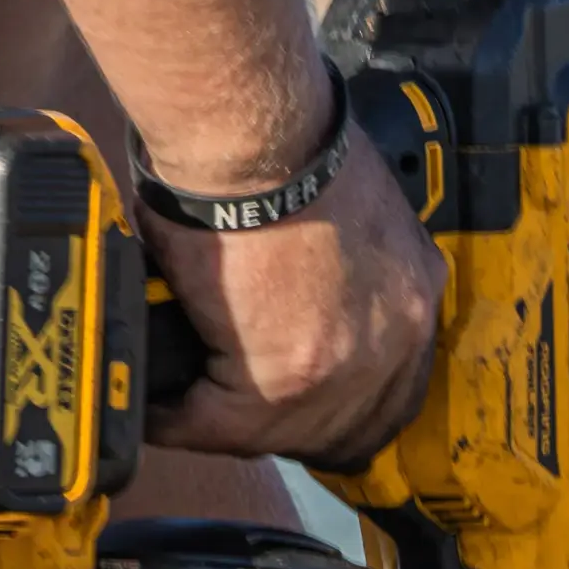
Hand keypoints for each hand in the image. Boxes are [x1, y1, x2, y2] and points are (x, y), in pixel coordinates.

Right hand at [141, 123, 446, 467]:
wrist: (256, 138)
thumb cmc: (286, 145)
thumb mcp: (348, 206)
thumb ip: (341, 261)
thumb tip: (296, 287)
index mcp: (413, 288)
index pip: (392, 384)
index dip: (337, 401)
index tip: (296, 402)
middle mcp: (397, 336)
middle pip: (349, 424)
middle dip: (289, 427)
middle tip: (240, 421)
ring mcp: (347, 365)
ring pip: (283, 431)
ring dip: (230, 426)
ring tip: (189, 415)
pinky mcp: (284, 379)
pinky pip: (220, 424)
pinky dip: (179, 419)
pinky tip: (155, 407)